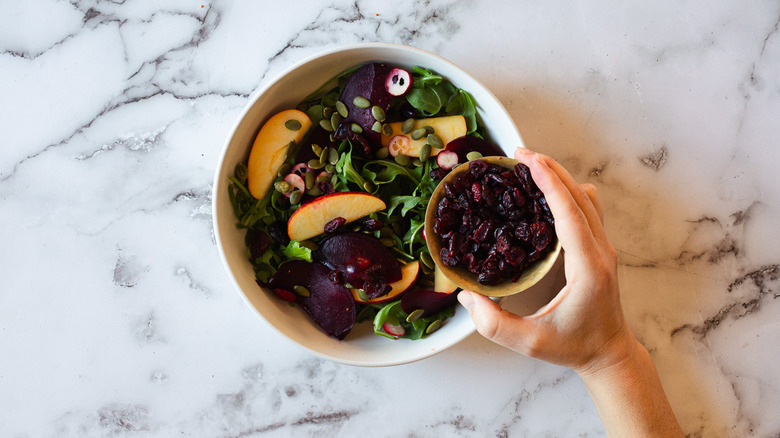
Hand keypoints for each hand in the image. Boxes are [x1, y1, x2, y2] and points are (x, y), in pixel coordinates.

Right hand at [458, 147, 632, 372]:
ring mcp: (604, 248)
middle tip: (519, 154)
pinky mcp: (600, 249)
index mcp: (588, 268)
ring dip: (561, 178)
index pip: (570, 213)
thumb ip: (493, 324)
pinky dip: (567, 193)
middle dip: (550, 170)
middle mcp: (601, 252)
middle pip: (580, 196)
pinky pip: (586, 209)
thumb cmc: (573, 348)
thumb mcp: (530, 343)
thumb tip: (465, 296)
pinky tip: (545, 193)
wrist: (609, 354)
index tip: (529, 160)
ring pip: (586, 199)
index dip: (550, 183)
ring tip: (530, 167)